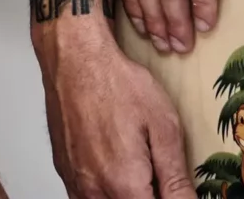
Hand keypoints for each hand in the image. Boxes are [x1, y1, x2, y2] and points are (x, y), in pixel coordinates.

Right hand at [35, 20, 193, 198]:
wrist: (75, 58)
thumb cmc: (115, 83)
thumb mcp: (163, 128)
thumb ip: (176, 178)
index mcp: (124, 185)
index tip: (178, 190)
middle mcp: (94, 190)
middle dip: (148, 195)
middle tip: (160, 177)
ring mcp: (75, 182)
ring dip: (128, 194)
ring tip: (141, 171)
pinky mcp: (64, 170)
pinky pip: (86, 197)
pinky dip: (106, 191)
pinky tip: (118, 170)